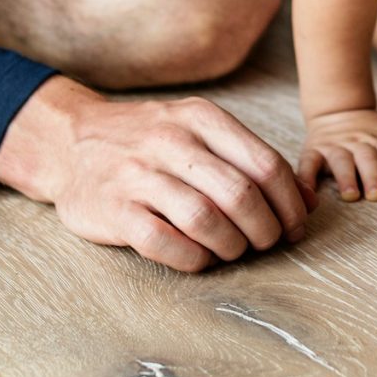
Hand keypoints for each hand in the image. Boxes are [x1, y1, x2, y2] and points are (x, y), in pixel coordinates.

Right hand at [0, 76, 314, 272]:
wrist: (70, 142)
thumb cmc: (148, 141)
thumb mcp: (197, 130)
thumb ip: (248, 158)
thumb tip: (307, 201)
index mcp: (200, 118)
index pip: (265, 164)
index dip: (289, 203)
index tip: (295, 226)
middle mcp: (171, 141)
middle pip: (241, 195)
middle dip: (266, 230)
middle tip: (267, 243)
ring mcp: (139, 175)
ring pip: (207, 221)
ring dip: (232, 247)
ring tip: (233, 251)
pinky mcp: (113, 210)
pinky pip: (165, 244)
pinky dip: (193, 259)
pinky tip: (199, 258)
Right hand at [297, 108, 376, 200]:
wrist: (337, 110)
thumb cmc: (373, 128)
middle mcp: (357, 143)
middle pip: (366, 159)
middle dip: (371, 176)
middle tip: (376, 195)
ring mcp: (334, 146)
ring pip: (340, 161)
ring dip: (345, 178)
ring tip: (351, 195)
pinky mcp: (313, 150)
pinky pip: (308, 164)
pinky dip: (306, 177)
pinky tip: (308, 191)